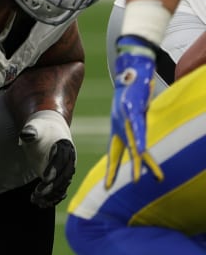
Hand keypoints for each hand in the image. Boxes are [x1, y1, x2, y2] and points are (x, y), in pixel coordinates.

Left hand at [19, 110, 75, 206]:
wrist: (48, 130)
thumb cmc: (40, 129)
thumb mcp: (35, 127)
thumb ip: (31, 131)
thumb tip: (26, 134)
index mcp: (65, 147)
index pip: (61, 160)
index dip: (54, 169)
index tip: (45, 178)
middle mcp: (69, 159)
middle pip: (64, 175)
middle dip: (53, 186)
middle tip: (39, 193)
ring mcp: (66, 169)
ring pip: (63, 184)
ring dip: (52, 195)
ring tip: (37, 201)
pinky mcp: (60, 176)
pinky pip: (60, 188)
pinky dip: (53, 197)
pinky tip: (42, 203)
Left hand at [107, 36, 158, 187]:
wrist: (132, 65)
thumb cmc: (132, 86)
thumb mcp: (133, 106)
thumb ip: (138, 113)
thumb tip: (144, 111)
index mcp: (121, 127)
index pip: (117, 152)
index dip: (113, 169)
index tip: (110, 186)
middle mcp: (123, 124)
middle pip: (125, 152)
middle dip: (122, 171)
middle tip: (116, 189)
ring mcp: (128, 116)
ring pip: (133, 142)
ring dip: (136, 160)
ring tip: (138, 176)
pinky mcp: (133, 107)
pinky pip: (137, 126)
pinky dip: (139, 138)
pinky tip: (142, 149)